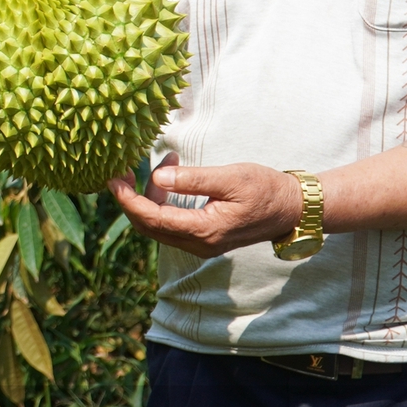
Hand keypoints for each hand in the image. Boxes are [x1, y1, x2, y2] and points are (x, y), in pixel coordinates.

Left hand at [106, 157, 305, 258]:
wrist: (292, 209)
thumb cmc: (265, 189)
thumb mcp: (230, 178)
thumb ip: (193, 179)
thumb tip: (157, 177)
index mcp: (205, 230)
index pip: (152, 220)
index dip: (128, 201)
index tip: (113, 180)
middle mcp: (199, 244)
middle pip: (149, 227)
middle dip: (131, 200)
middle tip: (123, 171)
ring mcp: (201, 244)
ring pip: (159, 226)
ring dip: (150, 197)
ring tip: (166, 163)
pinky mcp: (204, 238)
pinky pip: (171, 223)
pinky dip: (163, 201)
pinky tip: (171, 176)